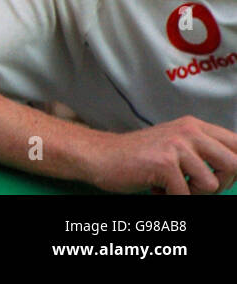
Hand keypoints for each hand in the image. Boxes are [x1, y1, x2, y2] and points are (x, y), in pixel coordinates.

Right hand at [87, 116, 236, 194]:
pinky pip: (186, 195)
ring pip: (211, 185)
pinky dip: (171, 198)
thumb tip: (233, 169)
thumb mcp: (176, 145)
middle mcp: (188, 131)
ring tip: (173, 185)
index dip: (234, 167)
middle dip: (220, 183)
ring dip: (192, 193)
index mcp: (194, 126)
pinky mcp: (164, 163)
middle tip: (196, 186)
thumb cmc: (138, 156)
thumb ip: (203, 150)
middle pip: (234, 164)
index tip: (220, 177)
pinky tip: (157, 187)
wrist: (100, 155)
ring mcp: (176, 145)